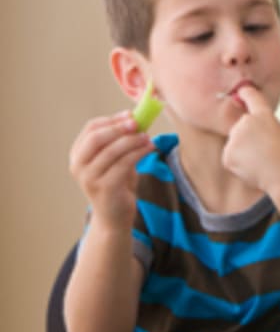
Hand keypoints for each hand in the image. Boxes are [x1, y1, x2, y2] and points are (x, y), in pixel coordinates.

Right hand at [69, 110, 153, 227]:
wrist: (115, 217)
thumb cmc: (117, 185)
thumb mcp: (116, 160)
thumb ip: (121, 142)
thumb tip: (137, 118)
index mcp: (78, 154)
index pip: (91, 128)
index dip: (112, 120)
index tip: (131, 114)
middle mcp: (78, 166)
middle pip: (97, 137)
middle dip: (119, 128)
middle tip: (138, 123)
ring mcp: (89, 178)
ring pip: (112, 151)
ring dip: (132, 140)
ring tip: (148, 137)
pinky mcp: (104, 188)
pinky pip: (123, 164)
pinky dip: (138, 153)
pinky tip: (150, 148)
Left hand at [222, 85, 279, 192]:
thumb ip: (268, 128)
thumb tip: (259, 133)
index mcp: (264, 115)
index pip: (251, 96)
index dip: (246, 93)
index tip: (242, 90)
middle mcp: (246, 122)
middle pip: (241, 127)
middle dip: (247, 138)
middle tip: (264, 152)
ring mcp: (235, 137)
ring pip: (235, 144)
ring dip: (243, 153)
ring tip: (261, 162)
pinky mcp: (228, 154)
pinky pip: (230, 158)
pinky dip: (239, 165)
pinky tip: (253, 168)